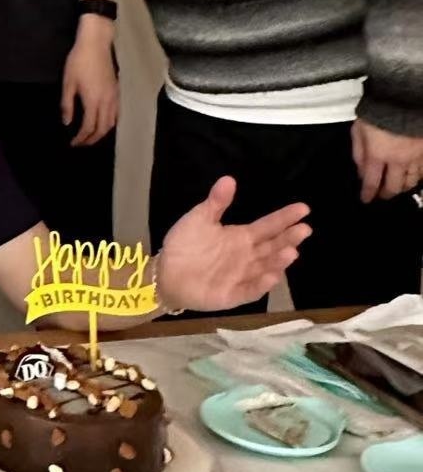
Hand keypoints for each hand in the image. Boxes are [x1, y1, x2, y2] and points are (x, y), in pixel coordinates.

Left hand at [60, 25, 117, 144]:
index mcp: (93, 101)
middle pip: (102, 128)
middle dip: (92, 139)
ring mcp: (114, 97)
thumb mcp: (68, 82)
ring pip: (112, 123)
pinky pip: (117, 114)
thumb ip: (67, 104)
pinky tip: (103, 122)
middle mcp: (107, 102)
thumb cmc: (78, 61)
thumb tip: (67, 122)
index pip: (89, 127)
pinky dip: (110, 123)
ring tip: (91, 136)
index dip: (81, 138)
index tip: (73, 143)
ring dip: (102, 133)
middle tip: (82, 143)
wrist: (96, 43)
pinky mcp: (117, 91)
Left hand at [156, 177, 310, 312]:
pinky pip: (250, 290)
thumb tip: (229, 178)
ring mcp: (242, 276)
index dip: (285, 218)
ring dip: (278, 261)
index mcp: (241, 237)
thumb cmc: (186, 244)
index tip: (303, 209)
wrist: (167, 272)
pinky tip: (272, 276)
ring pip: (265, 268)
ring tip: (291, 251)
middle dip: (289, 238)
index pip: (268, 226)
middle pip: (272, 246)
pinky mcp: (232, 294)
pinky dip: (261, 284)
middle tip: (305, 229)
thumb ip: (217, 202)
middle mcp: (247, 257)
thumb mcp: (200, 218)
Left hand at [351, 119, 422, 201]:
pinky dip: (418, 177)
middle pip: (394, 186)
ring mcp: (415, 157)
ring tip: (398, 187)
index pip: (372, 182)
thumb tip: (361, 170)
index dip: (368, 193)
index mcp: (378, 155)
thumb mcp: (358, 129)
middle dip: (386, 194)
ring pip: (412, 181)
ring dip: (403, 187)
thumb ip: (359, 152)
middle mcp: (398, 160)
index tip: (366, 200)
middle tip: (382, 195)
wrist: (402, 98)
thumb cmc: (377, 111)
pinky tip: (414, 176)